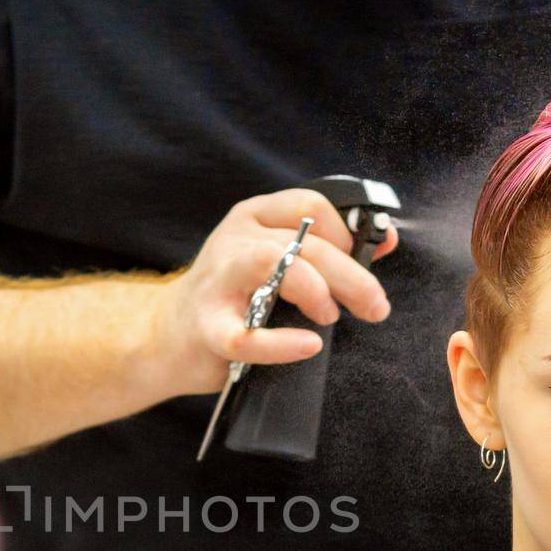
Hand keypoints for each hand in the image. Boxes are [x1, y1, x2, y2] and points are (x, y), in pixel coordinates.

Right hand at [155, 188, 397, 396]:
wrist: (165, 337)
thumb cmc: (231, 299)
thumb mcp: (275, 262)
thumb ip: (326, 252)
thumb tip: (385, 243)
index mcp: (254, 217)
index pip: (311, 204)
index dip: (346, 233)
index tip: (363, 262)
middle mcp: (234, 240)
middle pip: (304, 240)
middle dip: (351, 274)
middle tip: (374, 306)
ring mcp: (218, 281)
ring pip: (274, 263)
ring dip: (316, 290)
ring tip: (329, 316)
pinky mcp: (207, 326)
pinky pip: (247, 336)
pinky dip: (282, 344)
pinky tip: (307, 346)